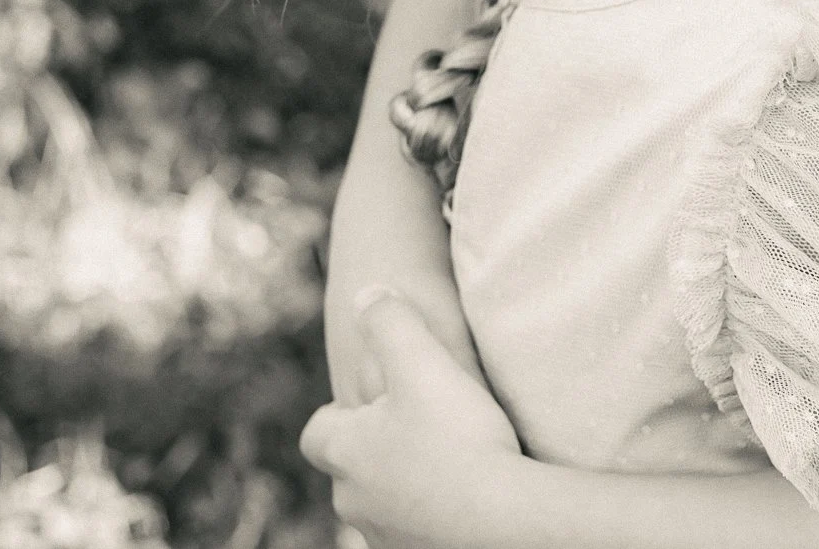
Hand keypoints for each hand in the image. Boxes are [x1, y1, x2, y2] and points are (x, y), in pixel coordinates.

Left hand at [302, 288, 524, 548]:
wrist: (502, 522)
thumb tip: (367, 294)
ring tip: (443, 463)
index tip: (366, 403)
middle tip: (411, 429)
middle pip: (349, 473)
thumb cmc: (458, 438)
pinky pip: (415, 532)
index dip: (337, 415)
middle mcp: (356, 503)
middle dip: (372, 451)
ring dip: (402, 485)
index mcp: (348, 453)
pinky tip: (462, 498)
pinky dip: (429, 515)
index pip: (317, 433)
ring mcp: (387, 537)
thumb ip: (390, 320)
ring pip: (381, 506)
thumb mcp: (421, 360)